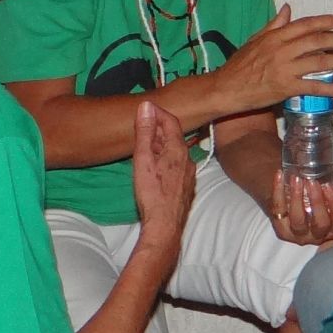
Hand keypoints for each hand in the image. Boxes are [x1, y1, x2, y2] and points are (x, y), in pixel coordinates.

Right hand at [131, 97, 194, 248]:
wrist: (165, 225)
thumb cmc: (152, 193)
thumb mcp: (143, 159)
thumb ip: (145, 132)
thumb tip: (146, 107)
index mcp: (178, 149)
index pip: (171, 121)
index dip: (158, 112)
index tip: (146, 108)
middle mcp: (188, 159)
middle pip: (174, 137)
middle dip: (158, 130)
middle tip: (142, 127)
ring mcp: (189, 174)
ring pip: (176, 152)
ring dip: (162, 146)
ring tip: (146, 148)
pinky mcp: (187, 187)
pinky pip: (178, 166)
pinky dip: (167, 161)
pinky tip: (156, 169)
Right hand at [210, 4, 332, 115]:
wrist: (225, 89)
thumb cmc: (238, 66)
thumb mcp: (255, 40)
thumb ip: (274, 25)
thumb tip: (288, 8)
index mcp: (275, 37)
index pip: (305, 25)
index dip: (325, 22)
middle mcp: (282, 50)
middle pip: (317, 42)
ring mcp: (284, 69)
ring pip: (319, 62)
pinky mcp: (285, 88)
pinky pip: (312, 87)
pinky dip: (329, 89)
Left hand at [269, 156, 332, 243]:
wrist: (287, 194)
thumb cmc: (314, 193)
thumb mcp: (330, 188)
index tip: (329, 185)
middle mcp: (317, 235)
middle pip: (320, 223)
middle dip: (317, 202)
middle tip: (313, 182)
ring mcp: (297, 234)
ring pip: (298, 220)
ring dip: (297, 198)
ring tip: (297, 179)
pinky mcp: (279, 229)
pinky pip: (278, 211)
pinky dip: (278, 192)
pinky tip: (279, 176)